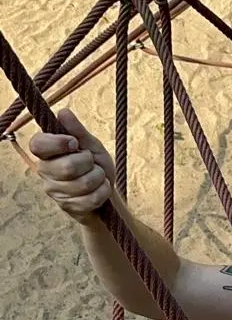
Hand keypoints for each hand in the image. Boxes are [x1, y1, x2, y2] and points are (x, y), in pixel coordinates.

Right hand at [29, 108, 115, 223]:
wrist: (104, 190)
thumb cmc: (94, 163)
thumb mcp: (90, 144)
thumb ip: (77, 131)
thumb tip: (63, 112)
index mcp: (46, 152)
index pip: (38, 145)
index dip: (58, 143)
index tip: (74, 143)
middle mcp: (44, 171)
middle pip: (68, 167)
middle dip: (89, 162)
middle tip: (92, 162)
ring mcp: (54, 191)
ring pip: (82, 184)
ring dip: (99, 177)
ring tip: (98, 176)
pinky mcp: (67, 207)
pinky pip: (91, 199)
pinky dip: (103, 191)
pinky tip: (101, 189)